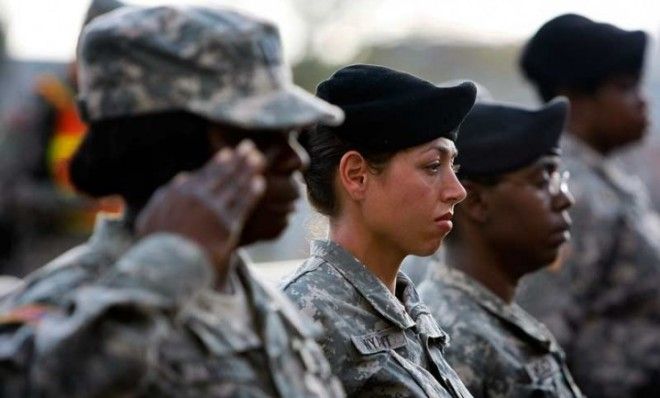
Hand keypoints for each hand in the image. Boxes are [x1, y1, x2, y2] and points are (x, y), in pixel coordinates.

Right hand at [136, 140, 265, 278]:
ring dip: (247, 170)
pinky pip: (241, 204)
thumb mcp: (150, 219)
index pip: (202, 174)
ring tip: (259, 160)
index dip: (217, 163)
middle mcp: (195, 198)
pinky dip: (251, 192)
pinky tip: (259, 183)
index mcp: (177, 195)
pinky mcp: (226, 225)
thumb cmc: (156, 249)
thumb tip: (182, 177)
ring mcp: (212, 210)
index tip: (228, 153)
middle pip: (222, 175)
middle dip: (237, 160)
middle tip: (250, 147)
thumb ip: (163, 197)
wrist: (166, 270)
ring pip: (234, 186)